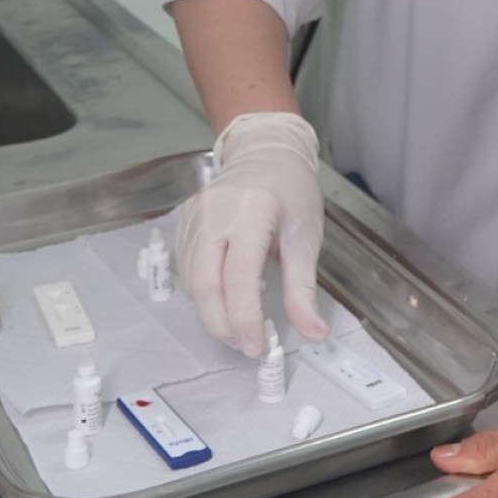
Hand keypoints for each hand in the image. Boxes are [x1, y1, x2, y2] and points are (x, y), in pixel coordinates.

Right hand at [176, 112, 327, 356]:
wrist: (266, 151)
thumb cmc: (292, 191)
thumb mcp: (306, 237)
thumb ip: (303, 289)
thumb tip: (313, 333)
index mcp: (253, 211)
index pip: (239, 278)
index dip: (245, 319)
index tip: (257, 346)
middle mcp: (216, 212)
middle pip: (205, 283)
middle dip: (221, 324)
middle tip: (244, 345)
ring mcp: (195, 215)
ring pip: (191, 280)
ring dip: (211, 312)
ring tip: (237, 328)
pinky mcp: (184, 221)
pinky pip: (186, 267)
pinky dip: (202, 293)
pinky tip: (223, 302)